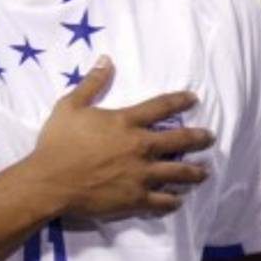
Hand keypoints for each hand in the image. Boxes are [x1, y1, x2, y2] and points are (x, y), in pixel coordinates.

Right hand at [32, 56, 213, 217]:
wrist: (50, 181)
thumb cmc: (57, 142)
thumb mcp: (70, 106)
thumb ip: (91, 83)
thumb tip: (106, 59)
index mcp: (126, 122)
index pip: (161, 107)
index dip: (180, 101)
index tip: (193, 99)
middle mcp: (140, 147)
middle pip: (179, 141)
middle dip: (199, 138)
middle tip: (210, 138)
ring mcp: (141, 175)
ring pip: (178, 173)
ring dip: (194, 172)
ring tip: (204, 172)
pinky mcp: (135, 199)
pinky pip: (162, 201)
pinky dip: (173, 201)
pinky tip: (178, 200)